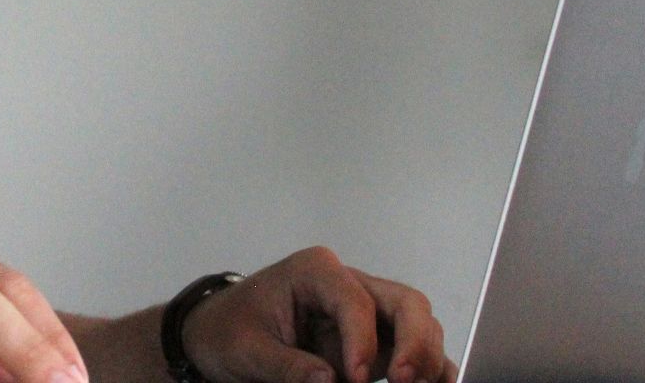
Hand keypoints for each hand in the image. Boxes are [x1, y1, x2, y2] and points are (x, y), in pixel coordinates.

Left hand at [180, 248, 455, 382]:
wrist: (217, 336)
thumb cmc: (229, 331)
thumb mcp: (247, 350)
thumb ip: (287, 366)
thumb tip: (329, 379)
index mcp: (315, 272)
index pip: (355, 300)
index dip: (362, 340)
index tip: (354, 377)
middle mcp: (348, 285)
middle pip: (404, 303)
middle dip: (415, 342)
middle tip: (404, 380)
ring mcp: (364, 312)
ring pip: (416, 324)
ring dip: (425, 356)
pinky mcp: (371, 340)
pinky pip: (410, 348)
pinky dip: (426, 367)